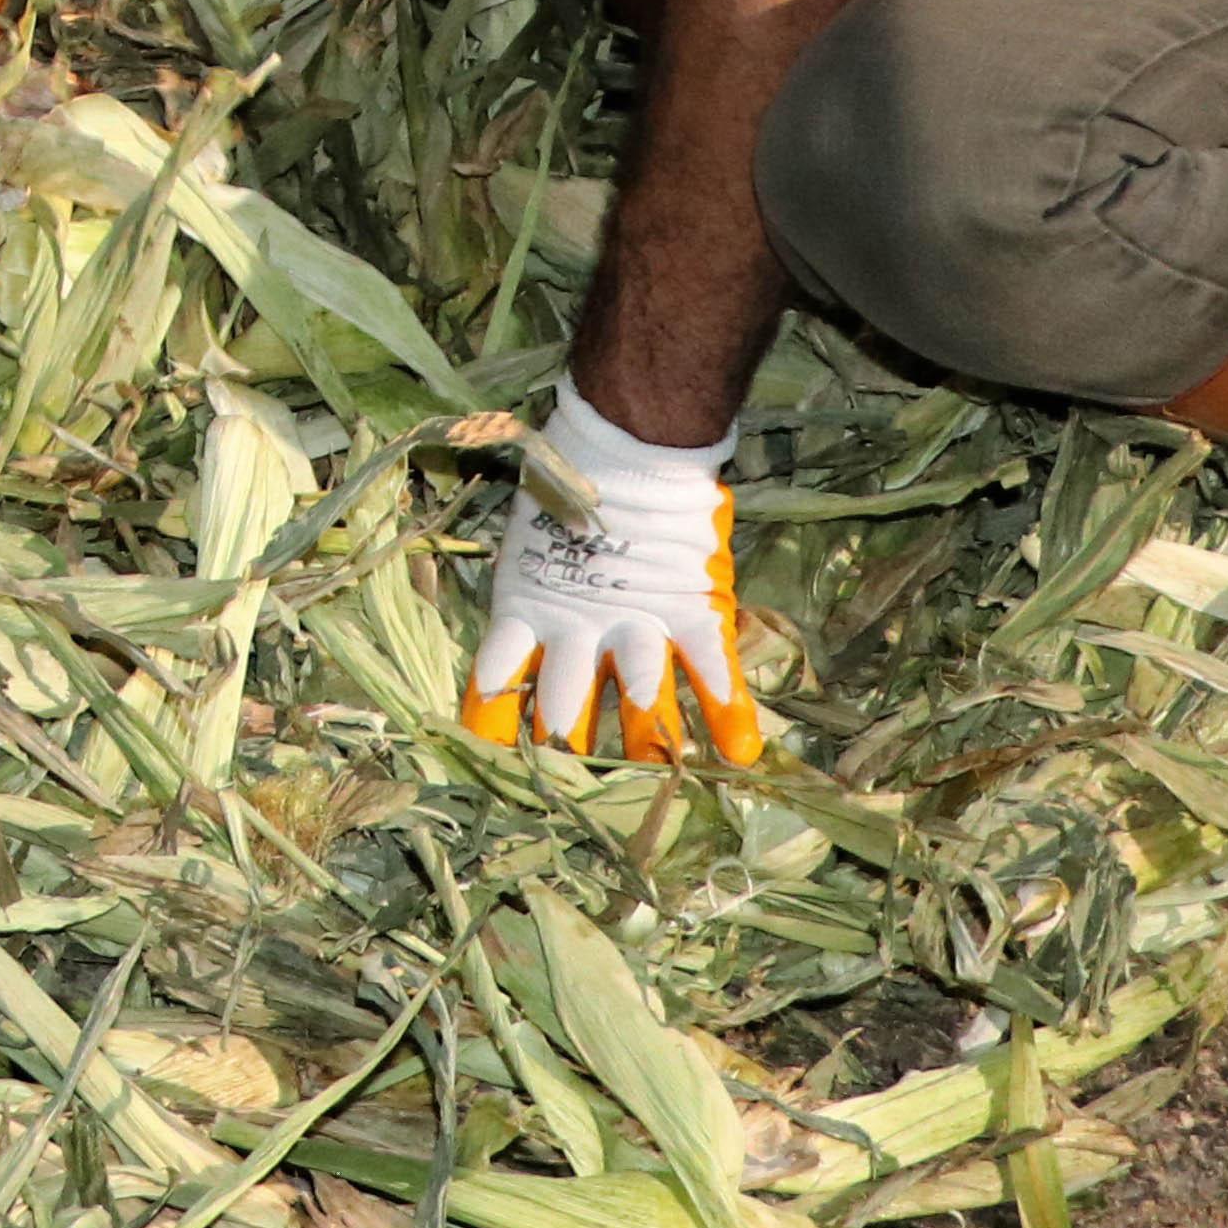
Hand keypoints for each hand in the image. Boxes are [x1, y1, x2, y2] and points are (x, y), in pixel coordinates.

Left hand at [461, 381, 768, 765]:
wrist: (629, 440)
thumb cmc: (567, 478)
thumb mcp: (525, 532)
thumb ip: (524, 577)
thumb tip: (508, 617)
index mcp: (525, 606)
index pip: (496, 677)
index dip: (491, 719)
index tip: (486, 761)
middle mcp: (577, 626)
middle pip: (566, 704)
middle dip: (564, 746)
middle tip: (564, 787)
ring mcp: (635, 621)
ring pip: (633, 698)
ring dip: (641, 741)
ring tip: (648, 781)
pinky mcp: (689, 608)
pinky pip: (710, 667)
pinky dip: (728, 710)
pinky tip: (740, 754)